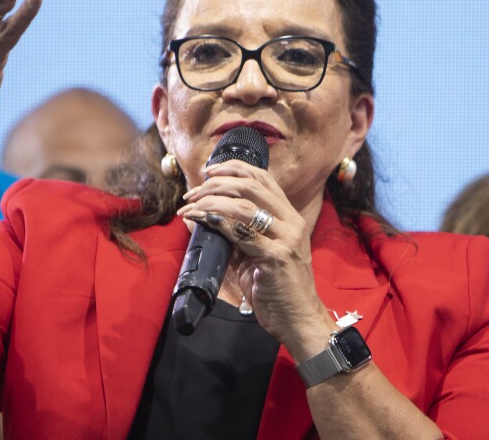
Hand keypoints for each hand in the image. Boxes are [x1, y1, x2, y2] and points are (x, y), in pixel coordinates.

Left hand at [176, 160, 335, 355]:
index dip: (233, 168)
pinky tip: (202, 220)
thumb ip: (236, 234)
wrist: (297, 319)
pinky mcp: (276, 257)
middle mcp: (291, 222)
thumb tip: (202, 218)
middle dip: (215, 185)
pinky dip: (218, 222)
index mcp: (289, 217)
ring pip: (243, 206)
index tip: (208, 172)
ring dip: (210, 203)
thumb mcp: (256, 254)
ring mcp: (285, 239)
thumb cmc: (275, 287)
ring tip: (190, 208)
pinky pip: (241, 232)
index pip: (262, 178)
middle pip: (250, 186)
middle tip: (192, 194)